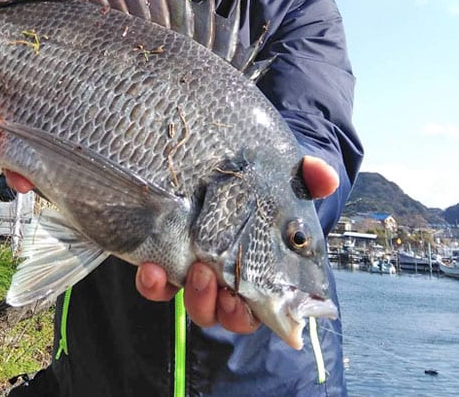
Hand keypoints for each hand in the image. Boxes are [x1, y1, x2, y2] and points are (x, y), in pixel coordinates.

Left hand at [136, 155, 338, 331]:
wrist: (232, 164)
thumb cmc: (268, 181)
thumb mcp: (289, 176)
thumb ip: (311, 176)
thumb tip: (324, 176)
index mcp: (258, 272)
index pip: (256, 309)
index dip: (247, 313)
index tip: (241, 299)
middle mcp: (225, 277)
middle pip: (220, 313)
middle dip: (217, 305)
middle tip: (215, 280)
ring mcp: (193, 267)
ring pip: (190, 302)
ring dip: (191, 295)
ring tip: (192, 269)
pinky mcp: (166, 254)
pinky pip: (156, 284)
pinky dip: (153, 284)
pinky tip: (151, 268)